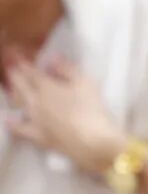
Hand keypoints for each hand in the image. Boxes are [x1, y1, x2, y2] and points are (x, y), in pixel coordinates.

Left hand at [2, 50, 125, 174]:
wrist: (91, 141)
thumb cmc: (92, 108)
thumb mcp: (85, 83)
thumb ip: (67, 69)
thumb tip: (51, 58)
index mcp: (47, 86)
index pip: (29, 70)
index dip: (21, 61)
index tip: (15, 52)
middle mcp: (35, 101)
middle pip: (20, 84)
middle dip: (14, 73)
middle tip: (9, 64)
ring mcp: (34, 119)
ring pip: (18, 103)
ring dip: (12, 92)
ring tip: (10, 86)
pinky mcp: (37, 136)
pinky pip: (19, 128)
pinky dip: (12, 122)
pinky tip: (8, 118)